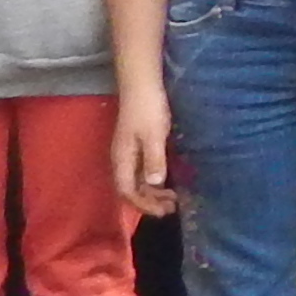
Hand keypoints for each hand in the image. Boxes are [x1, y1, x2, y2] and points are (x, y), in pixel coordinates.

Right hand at [111, 91, 178, 217]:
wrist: (142, 84)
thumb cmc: (147, 109)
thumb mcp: (154, 135)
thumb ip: (153, 159)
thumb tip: (155, 183)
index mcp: (122, 159)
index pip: (127, 191)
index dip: (143, 204)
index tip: (163, 211)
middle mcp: (123, 159)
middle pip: (131, 189)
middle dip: (149, 201)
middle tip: (172, 208)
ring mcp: (130, 152)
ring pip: (138, 181)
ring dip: (153, 192)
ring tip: (173, 198)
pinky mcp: (138, 145)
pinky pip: (143, 170)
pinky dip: (155, 179)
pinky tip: (168, 180)